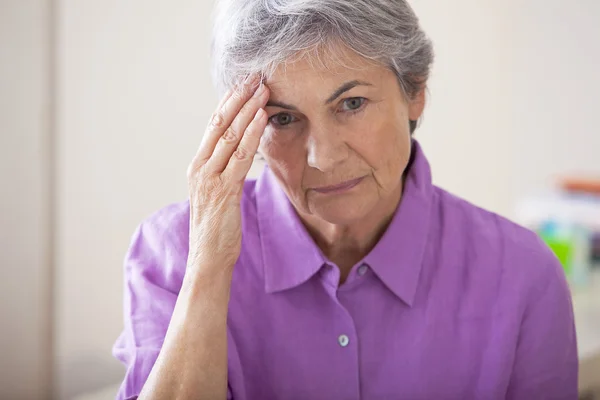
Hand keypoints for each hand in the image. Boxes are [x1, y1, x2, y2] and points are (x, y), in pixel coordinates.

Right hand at [186, 76, 268, 272]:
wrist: (208, 258)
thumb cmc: (217, 228)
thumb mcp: (219, 194)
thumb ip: (226, 171)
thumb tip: (242, 152)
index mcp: (198, 166)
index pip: (213, 127)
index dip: (228, 103)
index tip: (243, 84)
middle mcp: (199, 168)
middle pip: (219, 124)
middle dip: (237, 98)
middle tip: (254, 77)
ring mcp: (209, 178)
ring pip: (229, 136)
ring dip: (247, 110)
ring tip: (262, 90)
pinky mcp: (223, 190)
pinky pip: (240, 156)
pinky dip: (252, 134)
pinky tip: (262, 118)